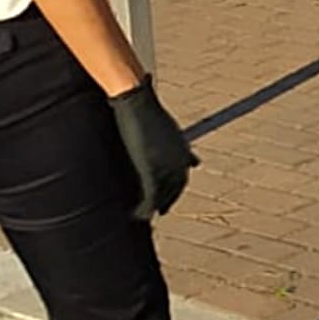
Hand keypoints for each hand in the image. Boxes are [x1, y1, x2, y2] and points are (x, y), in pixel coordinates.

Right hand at [109, 76, 200, 217]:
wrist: (136, 102)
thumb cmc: (144, 103)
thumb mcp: (160, 117)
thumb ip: (161, 119)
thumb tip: (159, 101)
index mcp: (181, 147)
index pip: (182, 173)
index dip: (175, 186)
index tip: (171, 194)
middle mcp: (179, 159)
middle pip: (175, 187)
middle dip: (169, 199)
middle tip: (162, 211)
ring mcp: (167, 167)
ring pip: (164, 195)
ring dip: (157, 207)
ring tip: (150, 216)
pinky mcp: (152, 172)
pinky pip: (151, 197)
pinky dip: (145, 209)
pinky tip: (139, 217)